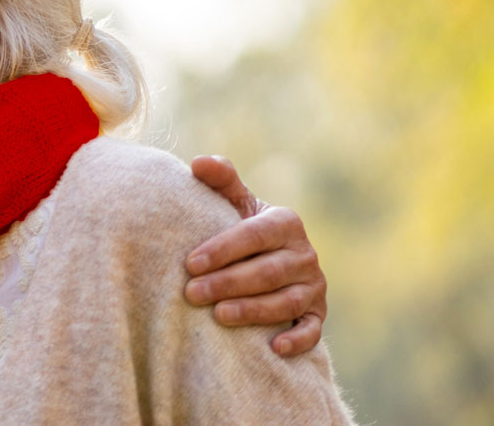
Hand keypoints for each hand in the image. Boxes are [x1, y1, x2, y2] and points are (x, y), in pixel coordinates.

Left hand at [183, 154, 326, 356]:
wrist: (268, 260)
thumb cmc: (241, 229)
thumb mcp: (234, 203)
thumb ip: (220, 181)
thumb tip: (198, 162)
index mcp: (284, 223)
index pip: (254, 236)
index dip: (222, 249)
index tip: (190, 263)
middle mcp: (305, 254)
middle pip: (267, 272)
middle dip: (228, 283)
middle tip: (192, 293)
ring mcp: (314, 286)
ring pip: (286, 301)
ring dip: (253, 310)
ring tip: (218, 315)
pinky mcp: (317, 314)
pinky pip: (313, 329)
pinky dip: (297, 339)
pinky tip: (273, 346)